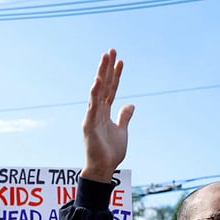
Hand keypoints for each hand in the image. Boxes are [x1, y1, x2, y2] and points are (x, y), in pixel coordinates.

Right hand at [81, 48, 134, 182]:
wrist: (103, 168)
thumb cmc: (110, 152)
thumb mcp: (122, 131)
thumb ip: (124, 117)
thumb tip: (131, 104)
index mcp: (105, 112)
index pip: (111, 89)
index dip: (116, 75)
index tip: (120, 60)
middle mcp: (97, 111)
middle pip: (103, 85)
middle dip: (107, 68)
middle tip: (111, 50)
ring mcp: (92, 116)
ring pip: (97, 91)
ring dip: (101, 74)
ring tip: (105, 58)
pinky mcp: (89, 124)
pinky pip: (92, 106)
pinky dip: (94, 93)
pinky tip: (97, 81)